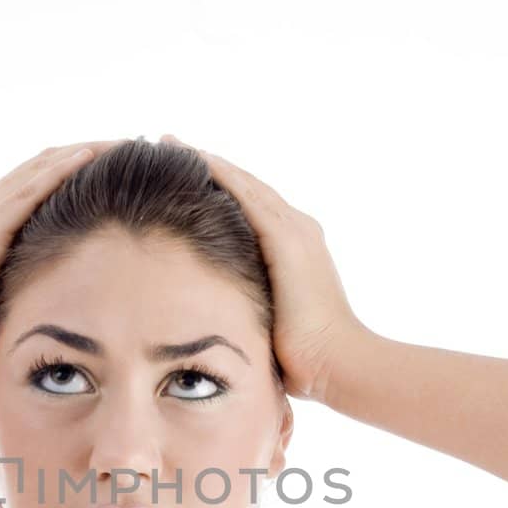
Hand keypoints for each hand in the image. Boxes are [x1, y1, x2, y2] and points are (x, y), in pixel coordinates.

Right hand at [0, 139, 127, 384]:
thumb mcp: (5, 292)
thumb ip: (27, 275)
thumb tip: (65, 283)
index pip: (37, 178)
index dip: (77, 165)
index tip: (119, 163)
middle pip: (43, 163)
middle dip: (88, 151)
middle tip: (132, 144)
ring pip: (39, 169)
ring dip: (83, 152)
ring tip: (123, 144)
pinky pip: (28, 192)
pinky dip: (59, 172)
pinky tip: (90, 159)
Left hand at [160, 134, 363, 401]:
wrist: (339, 363)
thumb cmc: (305, 359)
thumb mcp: (270, 322)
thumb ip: (250, 307)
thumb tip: (217, 320)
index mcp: (294, 248)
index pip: (250, 208)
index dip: (218, 187)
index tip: (184, 174)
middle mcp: (297, 230)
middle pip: (245, 187)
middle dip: (207, 165)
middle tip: (168, 145)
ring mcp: (294, 231)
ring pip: (243, 183)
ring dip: (206, 161)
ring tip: (169, 143)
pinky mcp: (287, 239)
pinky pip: (247, 196)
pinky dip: (219, 174)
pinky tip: (192, 158)